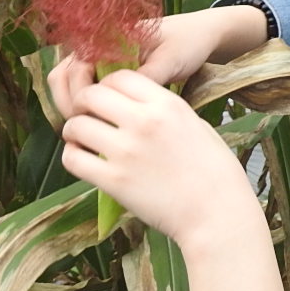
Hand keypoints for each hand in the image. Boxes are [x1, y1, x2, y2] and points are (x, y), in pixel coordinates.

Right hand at [48, 5, 269, 118]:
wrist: (203, 36)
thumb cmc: (187, 42)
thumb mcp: (171, 59)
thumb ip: (148, 75)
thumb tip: (122, 100)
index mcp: (109, 37)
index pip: (73, 67)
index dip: (76, 93)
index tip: (87, 114)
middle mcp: (99, 47)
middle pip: (64, 77)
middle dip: (69, 103)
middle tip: (83, 129)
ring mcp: (104, 62)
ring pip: (72, 86)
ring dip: (75, 108)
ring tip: (91, 133)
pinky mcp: (113, 76)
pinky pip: (90, 92)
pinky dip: (88, 110)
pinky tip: (101, 129)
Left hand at [59, 68, 257, 249]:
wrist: (217, 213)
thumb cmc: (215, 173)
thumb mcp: (197, 127)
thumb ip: (164, 112)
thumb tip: (136, 107)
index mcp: (167, 105)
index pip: (120, 77)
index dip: (107, 86)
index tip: (108, 101)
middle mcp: (144, 121)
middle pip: (91, 95)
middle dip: (84, 104)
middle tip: (88, 118)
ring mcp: (126, 150)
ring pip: (76, 125)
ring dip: (74, 132)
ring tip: (83, 142)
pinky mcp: (114, 180)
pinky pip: (73, 159)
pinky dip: (72, 157)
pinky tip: (84, 162)